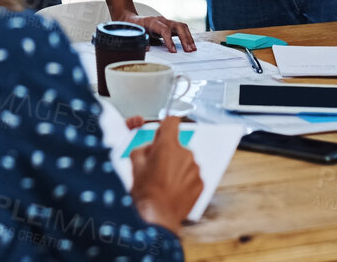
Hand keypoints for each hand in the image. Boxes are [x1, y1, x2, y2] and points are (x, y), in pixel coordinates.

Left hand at [122, 12, 196, 52]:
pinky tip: (190, 44)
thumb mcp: (134, 33)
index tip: (174, 52)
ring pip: (182, 26)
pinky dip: (187, 36)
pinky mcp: (169, 25)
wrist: (130, 19)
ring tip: (193, 48)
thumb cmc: (133, 27)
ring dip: (188, 37)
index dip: (170, 41)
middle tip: (189, 51)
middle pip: (177, 26)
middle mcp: (162, 20)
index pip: (164, 30)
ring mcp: (167, 21)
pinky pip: (182, 28)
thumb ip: (140, 41)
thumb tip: (146, 50)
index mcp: (152, 22)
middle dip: (185, 39)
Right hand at [129, 114, 202, 231]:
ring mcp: (195, 168)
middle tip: (157, 167)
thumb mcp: (135, 165)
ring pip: (185, 161)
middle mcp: (185, 153)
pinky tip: (173, 190)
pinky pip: (192, 175)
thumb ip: (143, 148)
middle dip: (168, 153)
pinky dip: (184, 180)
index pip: (172, 121)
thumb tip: (149, 148)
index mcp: (168, 145)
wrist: (158, 216)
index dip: (166, 124)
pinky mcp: (201, 182)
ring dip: (177, 167)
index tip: (164, 129)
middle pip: (177, 145)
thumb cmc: (146, 192)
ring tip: (164, 183)